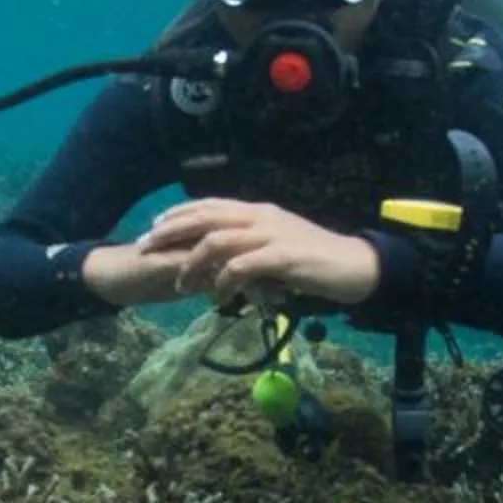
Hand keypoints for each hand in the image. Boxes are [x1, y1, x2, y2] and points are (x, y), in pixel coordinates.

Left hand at [135, 198, 381, 308]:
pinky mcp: (282, 257)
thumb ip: (250, 248)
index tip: (153, 229)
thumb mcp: (277, 247)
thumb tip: (223, 261)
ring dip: (193, 263)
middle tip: (146, 249)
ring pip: (217, 241)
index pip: (209, 205)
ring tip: (181, 284)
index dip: (178, 215)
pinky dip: (224, 281)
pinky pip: (241, 266)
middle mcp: (260, 217)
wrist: (355, 266)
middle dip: (171, 232)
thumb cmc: (316, 261)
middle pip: (204, 217)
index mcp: (257, 212)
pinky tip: (218, 297)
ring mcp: (271, 235)